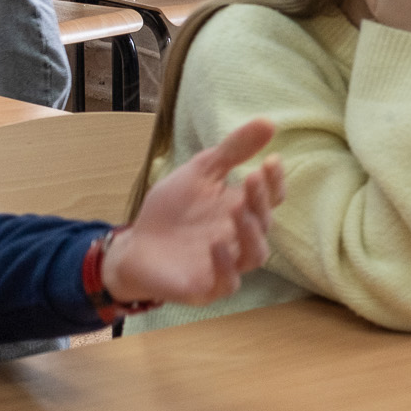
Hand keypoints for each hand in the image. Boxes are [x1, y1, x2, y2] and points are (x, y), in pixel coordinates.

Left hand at [106, 118, 284, 305]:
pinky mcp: (208, 287)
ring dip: (251, 233)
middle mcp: (241, 239)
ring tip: (237, 210)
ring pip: (255, 255)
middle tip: (250, 179)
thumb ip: (232, 151)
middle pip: (264, 223)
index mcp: (242, 209)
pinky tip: (216, 244)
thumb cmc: (171, 210)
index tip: (272, 159)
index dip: (275, 182)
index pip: (271, 198)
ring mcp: (227, 265)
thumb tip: (269, 122)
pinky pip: (228, 283)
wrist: (135, 245)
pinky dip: (226, 265)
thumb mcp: (200, 172)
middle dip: (260, 201)